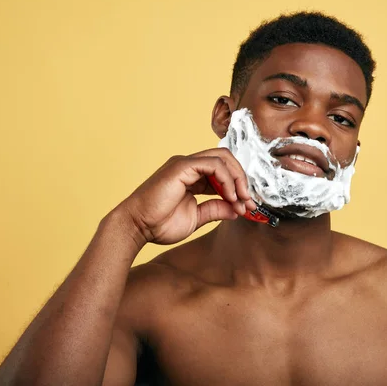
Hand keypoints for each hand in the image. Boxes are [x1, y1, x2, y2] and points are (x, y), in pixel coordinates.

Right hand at [116, 148, 255, 245]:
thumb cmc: (159, 224)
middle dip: (243, 180)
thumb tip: (236, 209)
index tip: (248, 207)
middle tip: (249, 202)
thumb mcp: (197, 217)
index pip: (224, 172)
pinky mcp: (181, 166)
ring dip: (238, 179)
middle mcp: (190, 167)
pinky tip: (230, 196)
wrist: (137, 227)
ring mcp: (185, 164)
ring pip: (223, 158)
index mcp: (193, 177)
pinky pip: (213, 164)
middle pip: (227, 160)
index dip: (239, 187)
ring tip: (242, 200)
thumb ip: (216, 210)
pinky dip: (227, 179)